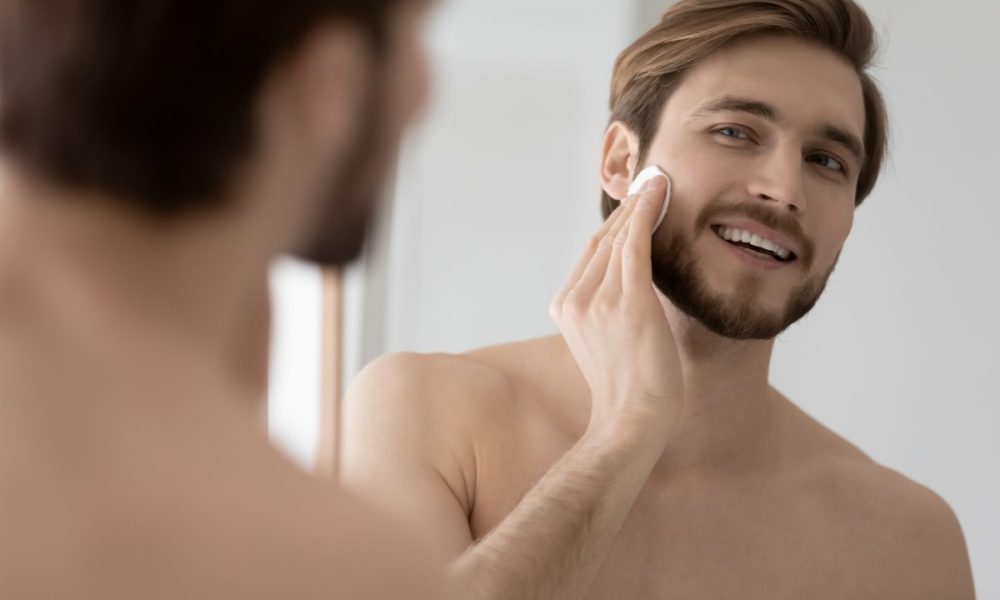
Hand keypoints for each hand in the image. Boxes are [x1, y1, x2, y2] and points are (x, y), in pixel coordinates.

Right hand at [550, 176, 683, 446]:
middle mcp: (574, 298)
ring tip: (658, 180)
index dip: (613, 226)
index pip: (590, 254)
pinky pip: (635, 244)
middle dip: (626, 209)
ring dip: (639, 204)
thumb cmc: (629, 390)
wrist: (631, 420)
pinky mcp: (626, 301)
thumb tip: (632, 288)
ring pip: (618, 238)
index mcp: (565, 307)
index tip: (633, 205)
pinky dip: (646, 213)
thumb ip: (609, 310)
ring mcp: (597, 299)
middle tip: (649, 180)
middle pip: (601, 240)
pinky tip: (658, 192)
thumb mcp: (606, 342)